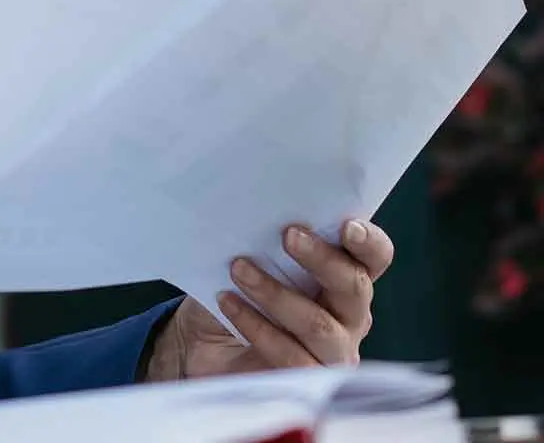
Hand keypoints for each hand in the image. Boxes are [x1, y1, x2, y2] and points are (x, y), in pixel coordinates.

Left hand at [144, 220, 392, 380]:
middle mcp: (349, 316)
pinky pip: (290, 357)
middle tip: (288, 235)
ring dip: (276, 293)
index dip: (368, 241)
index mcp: (344, 277)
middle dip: (322, 259)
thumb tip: (255, 200)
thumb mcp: (251, 255)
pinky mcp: (306, 382)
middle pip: (354, 287)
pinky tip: (228, 302)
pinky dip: (256, 325)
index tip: (346, 225)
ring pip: (319, 325)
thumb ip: (264, 234)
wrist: (207, 343)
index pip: (374, 257)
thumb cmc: (238, 288)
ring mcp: (332, 353)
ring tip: (238, 268)